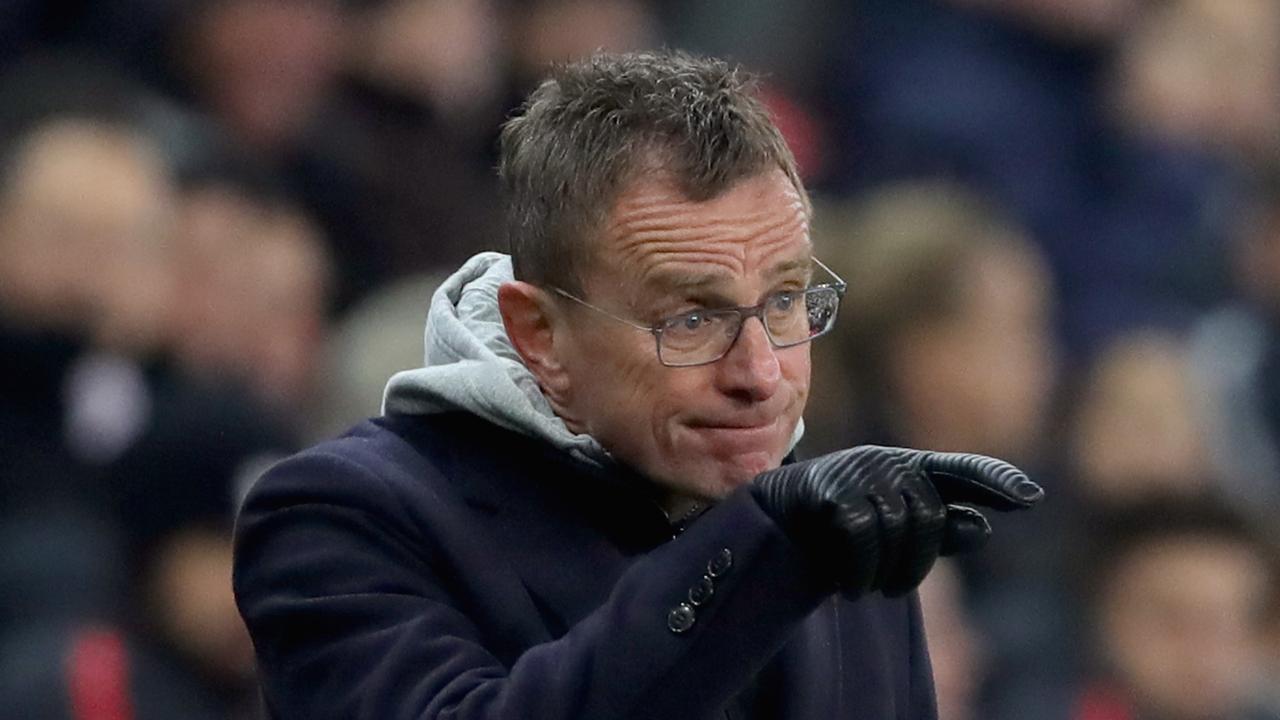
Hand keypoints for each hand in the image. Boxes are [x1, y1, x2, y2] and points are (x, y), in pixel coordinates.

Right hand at [751, 446, 1041, 597]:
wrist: (772, 520)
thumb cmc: (840, 526)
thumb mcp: (892, 533)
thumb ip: (938, 533)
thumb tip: (983, 529)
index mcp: (910, 470)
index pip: (963, 470)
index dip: (996, 481)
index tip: (1032, 500)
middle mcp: (888, 462)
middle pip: (929, 516)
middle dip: (916, 564)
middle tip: (894, 589)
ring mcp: (858, 472)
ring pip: (897, 527)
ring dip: (885, 572)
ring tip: (867, 586)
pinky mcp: (828, 489)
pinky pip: (861, 533)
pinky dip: (860, 569)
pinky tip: (851, 584)